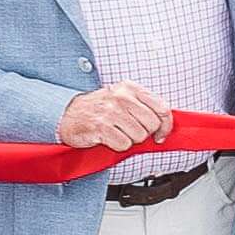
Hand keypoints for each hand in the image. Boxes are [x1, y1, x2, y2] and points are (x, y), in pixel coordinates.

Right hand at [59, 80, 174, 154]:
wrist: (68, 114)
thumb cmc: (99, 108)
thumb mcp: (123, 98)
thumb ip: (145, 106)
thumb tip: (165, 125)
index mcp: (131, 88)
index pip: (162, 108)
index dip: (166, 125)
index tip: (161, 134)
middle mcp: (122, 97)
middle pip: (152, 125)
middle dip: (144, 133)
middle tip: (130, 131)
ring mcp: (111, 111)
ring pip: (139, 136)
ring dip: (130, 140)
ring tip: (117, 132)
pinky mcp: (102, 127)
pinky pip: (124, 144)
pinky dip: (118, 145)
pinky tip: (108, 137)